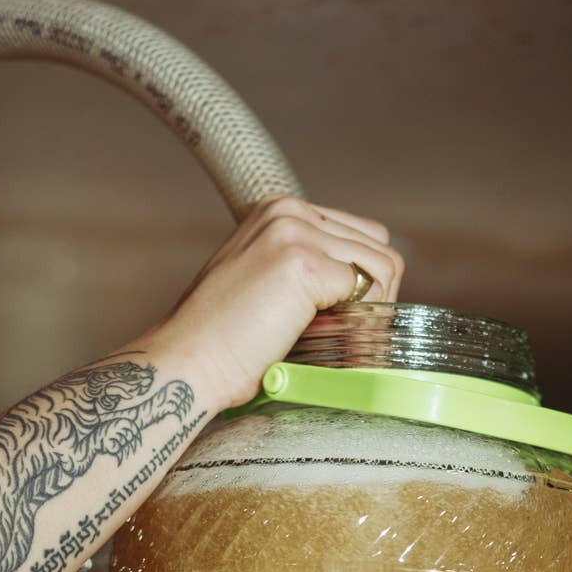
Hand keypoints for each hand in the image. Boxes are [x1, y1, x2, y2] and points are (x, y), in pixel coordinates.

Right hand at [157, 195, 405, 411]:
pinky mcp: (305, 264)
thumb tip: (367, 287)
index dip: (364, 280)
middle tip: (347, 333)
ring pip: (382, 267)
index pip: (361, 234)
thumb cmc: (224, 337)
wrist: (189, 362)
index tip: (344, 316)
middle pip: (379, 247)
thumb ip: (308, 267)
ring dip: (372, 310)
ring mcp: (297, 233)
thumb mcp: (265, 280)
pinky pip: (368, 293)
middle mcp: (289, 211)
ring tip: (336, 338)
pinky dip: (357, 324)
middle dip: (376, 294)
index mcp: (279, 210)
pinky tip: (324, 341)